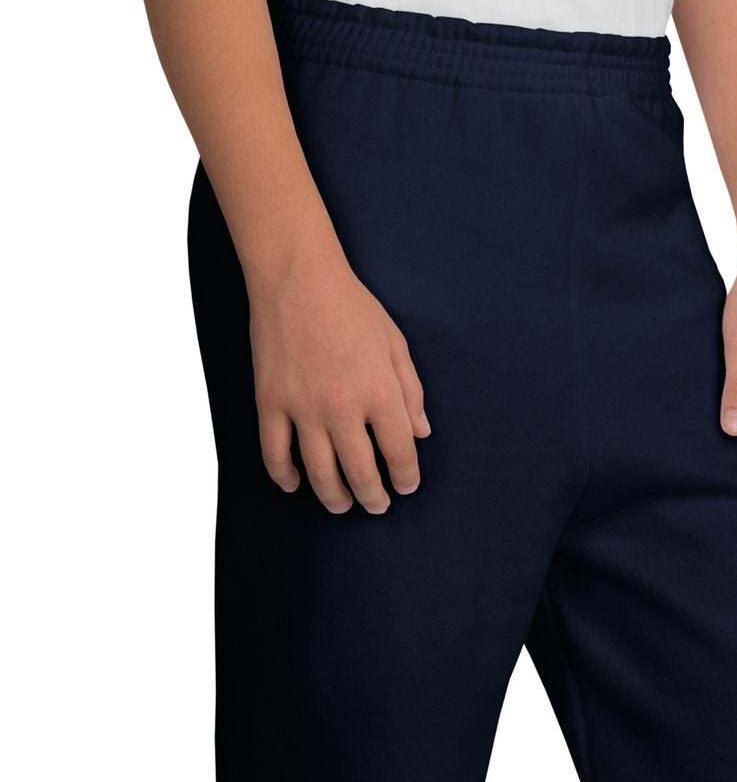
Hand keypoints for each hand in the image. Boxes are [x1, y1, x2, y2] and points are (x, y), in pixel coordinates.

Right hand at [249, 249, 429, 512]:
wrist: (297, 276)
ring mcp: (304, 408)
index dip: (406, 478)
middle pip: (361, 473)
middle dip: (373, 497)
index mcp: (380, 393)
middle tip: (377, 505)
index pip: (400, 453)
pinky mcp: (270, 402)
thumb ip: (411, 391)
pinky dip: (284, 475)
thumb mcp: (395, 344)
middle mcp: (343, 408)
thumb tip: (421, 433)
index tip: (405, 487)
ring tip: (341, 506)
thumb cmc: (351, 306)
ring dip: (334, 497)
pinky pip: (274, 453)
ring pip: (320, 473)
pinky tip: (295, 484)